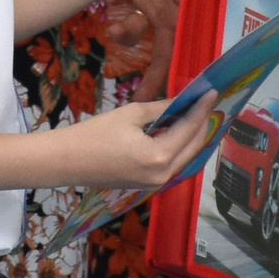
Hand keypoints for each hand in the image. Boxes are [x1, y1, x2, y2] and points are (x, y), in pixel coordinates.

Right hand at [59, 92, 217, 188]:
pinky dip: (180, 147)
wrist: (66, 162)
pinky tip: (180, 131)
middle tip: (208, 102)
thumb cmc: (95, 134)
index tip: (212, 92)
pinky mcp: (148, 185)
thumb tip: (180, 102)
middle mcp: (163, 175)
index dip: (202, 109)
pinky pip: (173, 165)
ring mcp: (156, 184)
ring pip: (185, 158)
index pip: (189, 129)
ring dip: (193, 136)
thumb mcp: (131, 115)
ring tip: (198, 114)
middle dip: (203, 123)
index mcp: (160, 157)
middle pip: (193, 147)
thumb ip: (161, 109)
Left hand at [97, 0, 186, 92]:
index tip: (172, 96)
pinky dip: (113, 3)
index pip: (183, 49)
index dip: (177, 73)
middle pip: (160, 54)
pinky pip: (118, 3)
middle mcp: (167, 12)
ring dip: (125, 35)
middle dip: (151, 78)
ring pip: (133, 31)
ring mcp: (147, 2)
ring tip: (115, 32)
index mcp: (184, 11)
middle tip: (140, 98)